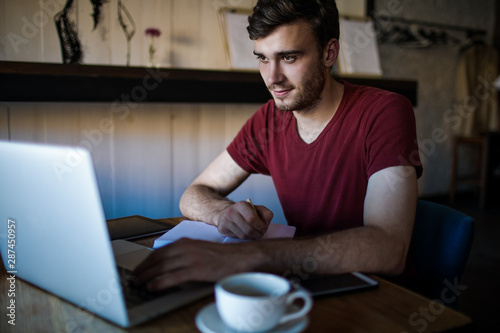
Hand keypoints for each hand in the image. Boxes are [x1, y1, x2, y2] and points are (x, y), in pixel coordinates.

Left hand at [133, 238, 260, 290]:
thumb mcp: (200, 251)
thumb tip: (170, 265)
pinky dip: (159, 282)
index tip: (138, 269)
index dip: (146, 262)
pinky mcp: (196, 269)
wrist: (240, 258)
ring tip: (138, 284)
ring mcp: (191, 258)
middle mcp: (186, 247)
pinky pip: (172, 277)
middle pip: (157, 259)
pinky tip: (152, 287)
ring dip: (147, 276)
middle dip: (143, 270)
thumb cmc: (222, 257)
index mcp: (186, 242)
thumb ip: (185, 255)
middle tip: (133, 278)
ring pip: (162, 267)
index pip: (159, 251)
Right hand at [217, 201, 272, 239]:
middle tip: (261, 234)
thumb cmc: (245, 212)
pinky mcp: (222, 229)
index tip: (265, 229)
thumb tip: (267, 222)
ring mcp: (225, 221)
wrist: (226, 213)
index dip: (260, 226)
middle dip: (258, 234)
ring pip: (243, 236)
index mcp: (241, 205)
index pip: (252, 218)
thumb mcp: (256, 209)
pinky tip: (246, 234)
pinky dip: (244, 238)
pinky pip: (237, 238)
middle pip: (248, 229)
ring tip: (255, 235)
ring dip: (252, 237)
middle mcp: (231, 212)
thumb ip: (265, 213)